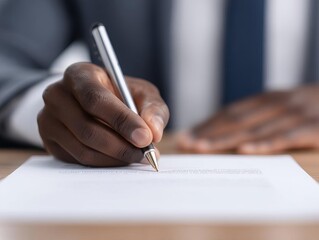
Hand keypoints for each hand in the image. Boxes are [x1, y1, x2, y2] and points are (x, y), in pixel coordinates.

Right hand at [37, 62, 168, 166]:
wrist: (91, 103)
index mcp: (79, 75)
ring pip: (83, 149)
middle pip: (87, 129)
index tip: (145, 138)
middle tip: (145, 154)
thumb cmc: (120, 95)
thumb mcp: (141, 93)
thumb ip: (152, 108)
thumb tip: (153, 132)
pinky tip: (119, 158)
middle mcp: (57, 95)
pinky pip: (78, 160)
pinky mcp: (50, 141)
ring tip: (137, 157)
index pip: (95, 99)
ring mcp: (48, 120)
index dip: (121, 120)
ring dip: (115, 158)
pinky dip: (104, 163)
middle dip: (121, 146)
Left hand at [177, 86, 318, 153]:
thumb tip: (232, 133)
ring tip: (201, 149)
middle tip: (185, 143)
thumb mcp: (284, 105)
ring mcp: (295, 114)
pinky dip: (264, 144)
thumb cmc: (313, 107)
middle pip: (235, 120)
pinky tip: (245, 151)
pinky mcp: (314, 127)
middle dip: (208, 132)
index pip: (230, 112)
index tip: (187, 135)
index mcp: (268, 99)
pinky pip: (286, 137)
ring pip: (253, 128)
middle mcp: (277, 103)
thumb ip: (261, 114)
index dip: (207, 124)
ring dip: (224, 139)